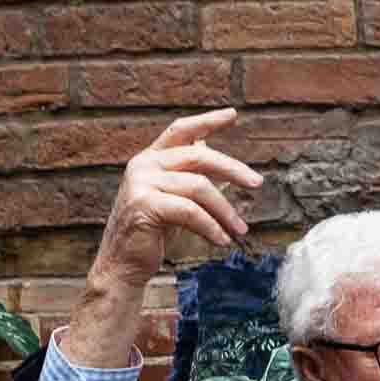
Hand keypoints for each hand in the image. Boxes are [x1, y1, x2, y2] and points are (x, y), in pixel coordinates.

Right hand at [62, 110, 264, 366]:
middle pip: (198, 155)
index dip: (207, 121)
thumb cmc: (152, 235)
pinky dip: (211, 227)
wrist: (123, 265)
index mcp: (150, 159)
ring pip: (199, 186)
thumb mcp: (175, 201)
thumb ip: (190, 178)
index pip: (181, 131)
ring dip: (225, 210)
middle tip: (257, 183)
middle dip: (232, 168)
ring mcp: (141, 182)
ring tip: (240, 230)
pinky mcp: (144, 204)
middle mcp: (143, 164)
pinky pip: (191, 211)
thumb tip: (216, 159)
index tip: (232, 115)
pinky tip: (222, 241)